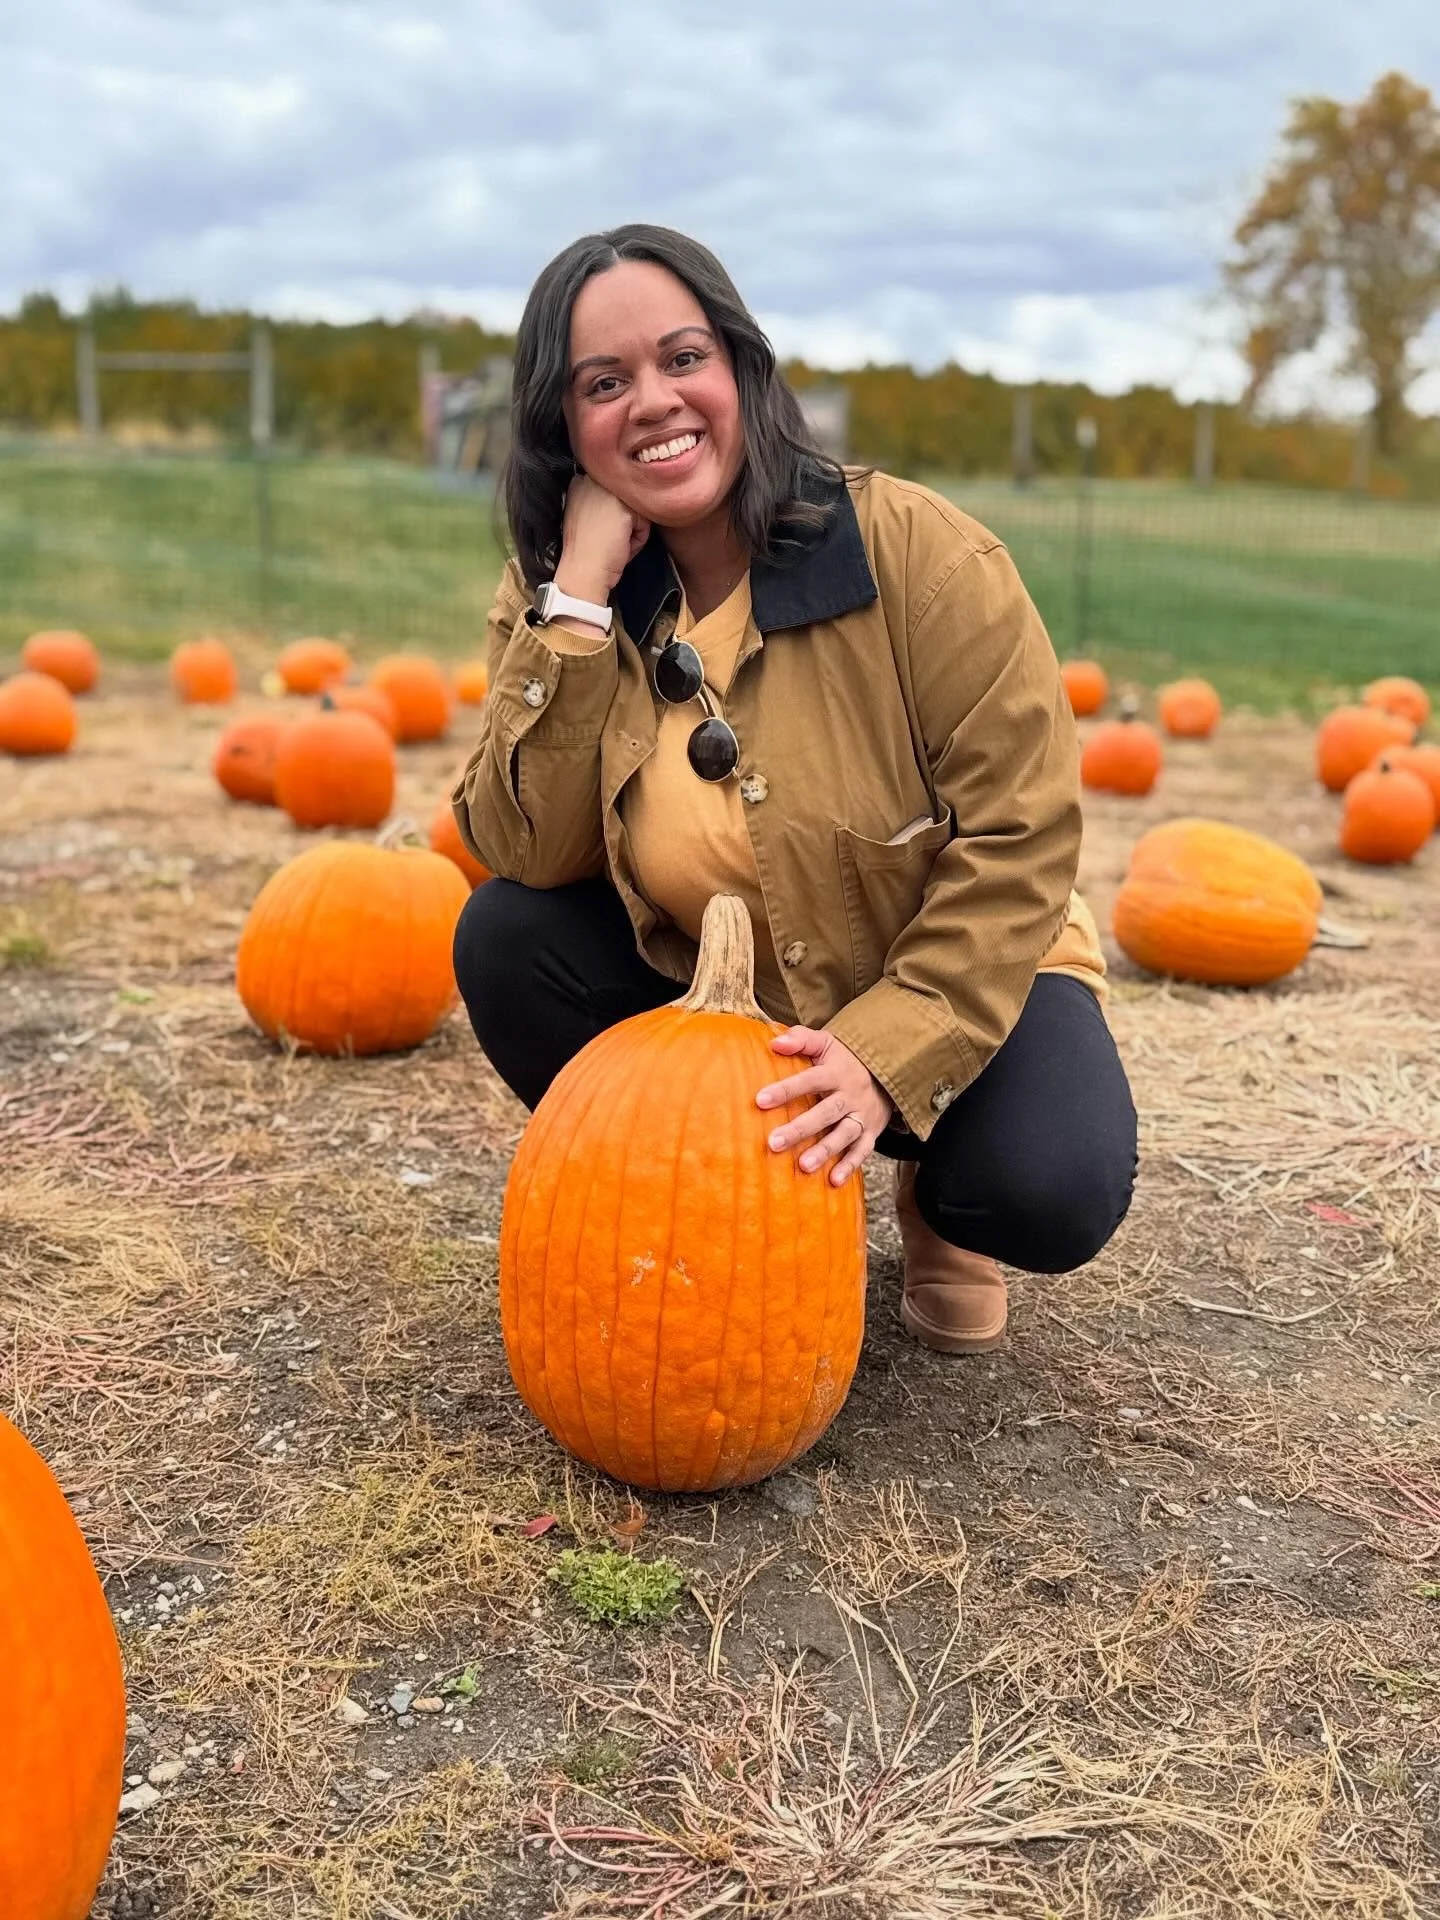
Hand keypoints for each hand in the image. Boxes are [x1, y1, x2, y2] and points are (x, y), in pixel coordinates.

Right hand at [557, 473, 650, 599]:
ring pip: (638, 509)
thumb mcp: (586, 512)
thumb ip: (601, 498)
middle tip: (606, 537)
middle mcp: (593, 481)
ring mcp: (608, 493)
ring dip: (632, 529)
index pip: (615, 491)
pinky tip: (620, 546)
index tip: (599, 530)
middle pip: (628, 498)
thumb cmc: (585, 550)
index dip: (613, 515)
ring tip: (613, 542)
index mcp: (582, 480)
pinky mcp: (623, 509)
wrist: (582, 571)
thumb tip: (627, 497)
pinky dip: (638, 539)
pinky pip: (645, 523)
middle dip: (624, 519)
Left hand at [755, 1028, 893, 1185]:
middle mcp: (850, 1095)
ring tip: (804, 1166)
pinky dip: (850, 1166)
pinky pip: (862, 1151)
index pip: (809, 1080)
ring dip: (825, 1151)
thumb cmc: (844, 1059)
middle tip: (774, 1143)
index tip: (760, 1100)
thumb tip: (775, 1042)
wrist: (887, 1071)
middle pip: (826, 1112)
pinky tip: (833, 1181)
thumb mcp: (826, 1043)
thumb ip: (801, 1039)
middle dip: (800, 1128)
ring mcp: (861, 1116)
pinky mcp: (870, 1132)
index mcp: (836, 1072)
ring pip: (844, 1134)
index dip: (786, 1089)